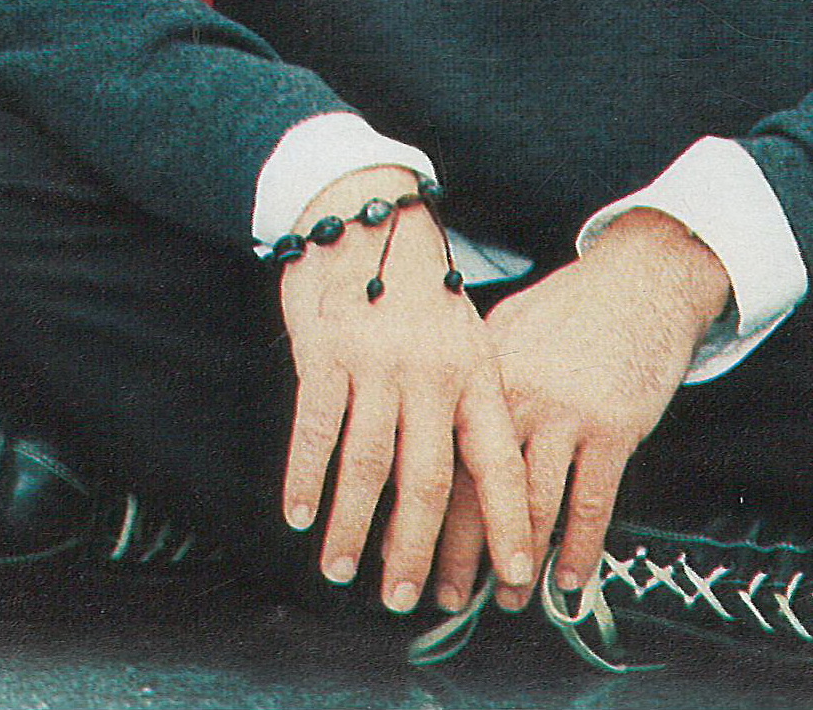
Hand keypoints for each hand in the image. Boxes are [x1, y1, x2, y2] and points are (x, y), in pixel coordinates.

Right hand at [275, 171, 535, 614]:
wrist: (366, 214)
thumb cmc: (417, 289)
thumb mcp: (462, 336)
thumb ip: (467, 403)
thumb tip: (472, 492)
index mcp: (474, 371)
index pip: (497, 462)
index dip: (507, 524)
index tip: (513, 579)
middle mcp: (430, 372)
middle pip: (427, 481)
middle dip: (415, 550)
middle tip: (405, 598)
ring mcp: (377, 364)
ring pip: (367, 468)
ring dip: (353, 528)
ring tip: (344, 571)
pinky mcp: (327, 355)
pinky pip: (317, 432)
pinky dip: (306, 480)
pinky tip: (300, 517)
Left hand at [428, 212, 727, 614]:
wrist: (644, 277)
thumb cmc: (575, 307)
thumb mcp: (510, 328)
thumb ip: (477, 381)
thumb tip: (434, 438)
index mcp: (484, 369)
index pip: (437, 453)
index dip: (416, 511)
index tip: (398, 552)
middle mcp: (517, 393)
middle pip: (475, 489)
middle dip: (457, 555)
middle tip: (444, 598)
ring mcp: (566, 412)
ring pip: (531, 508)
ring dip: (516, 563)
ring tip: (507, 598)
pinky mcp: (613, 428)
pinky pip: (590, 506)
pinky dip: (577, 551)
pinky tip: (566, 579)